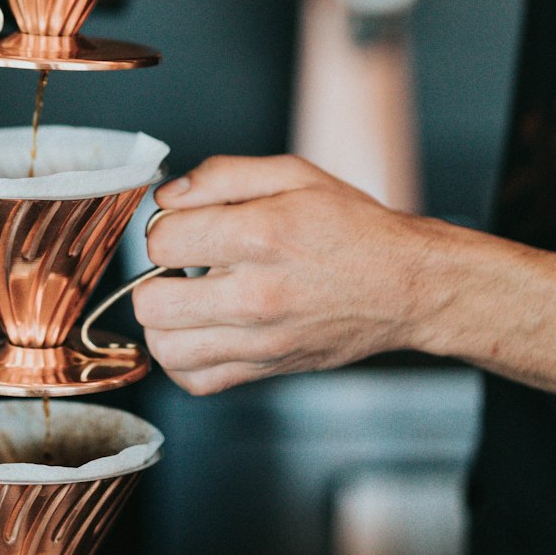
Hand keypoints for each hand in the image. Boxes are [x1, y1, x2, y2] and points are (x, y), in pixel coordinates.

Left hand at [133, 155, 555, 398]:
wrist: (406, 285)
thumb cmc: (353, 229)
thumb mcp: (293, 174)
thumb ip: (221, 175)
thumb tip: (167, 195)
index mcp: (259, 237)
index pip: (160, 241)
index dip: (164, 226)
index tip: (185, 226)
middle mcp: (255, 295)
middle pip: (150, 302)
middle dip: (154, 277)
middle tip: (180, 266)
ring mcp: (260, 340)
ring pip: (164, 346)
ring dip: (164, 320)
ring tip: (189, 298)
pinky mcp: (266, 369)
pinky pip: (194, 379)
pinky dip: (183, 358)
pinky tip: (199, 330)